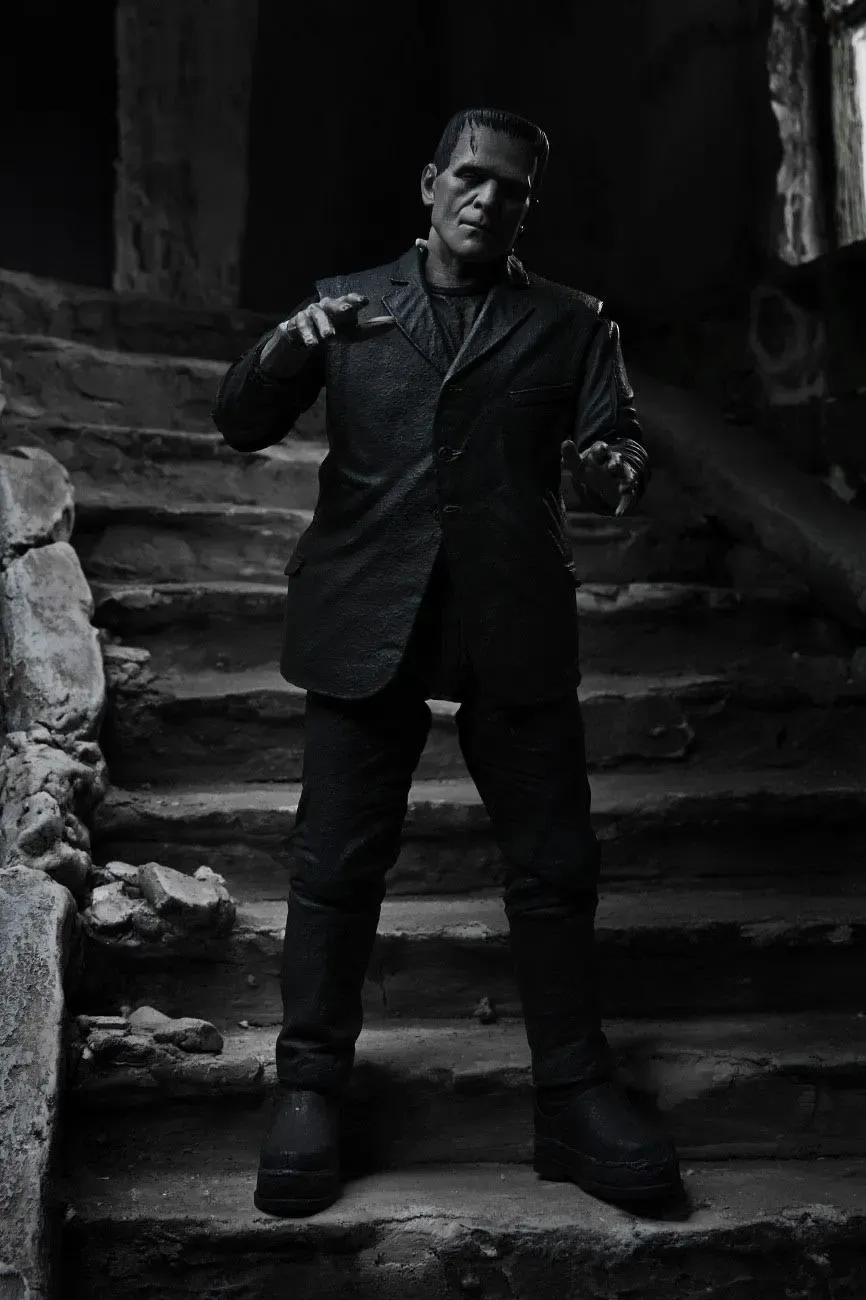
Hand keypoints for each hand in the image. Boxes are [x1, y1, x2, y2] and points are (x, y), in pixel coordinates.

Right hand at [280, 293, 395, 348]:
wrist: (306, 336)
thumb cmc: (335, 330)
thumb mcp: (353, 333)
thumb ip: (372, 328)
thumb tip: (394, 322)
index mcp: (341, 306)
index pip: (349, 300)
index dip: (356, 299)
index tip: (364, 301)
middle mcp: (327, 305)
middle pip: (333, 304)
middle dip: (339, 306)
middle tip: (346, 311)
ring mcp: (312, 312)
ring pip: (317, 315)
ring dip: (323, 325)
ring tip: (328, 336)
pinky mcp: (299, 321)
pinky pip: (303, 326)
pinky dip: (308, 334)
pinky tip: (313, 344)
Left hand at [561, 438, 639, 516]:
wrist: (612, 475)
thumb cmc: (591, 468)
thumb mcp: (579, 464)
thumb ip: (571, 456)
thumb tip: (565, 442)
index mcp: (601, 455)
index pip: (601, 448)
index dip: (601, 449)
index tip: (602, 449)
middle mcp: (614, 462)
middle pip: (616, 460)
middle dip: (616, 464)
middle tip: (613, 467)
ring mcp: (622, 475)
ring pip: (626, 476)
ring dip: (625, 481)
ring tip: (623, 488)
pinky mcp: (627, 489)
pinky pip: (627, 496)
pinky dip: (623, 505)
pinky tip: (618, 513)